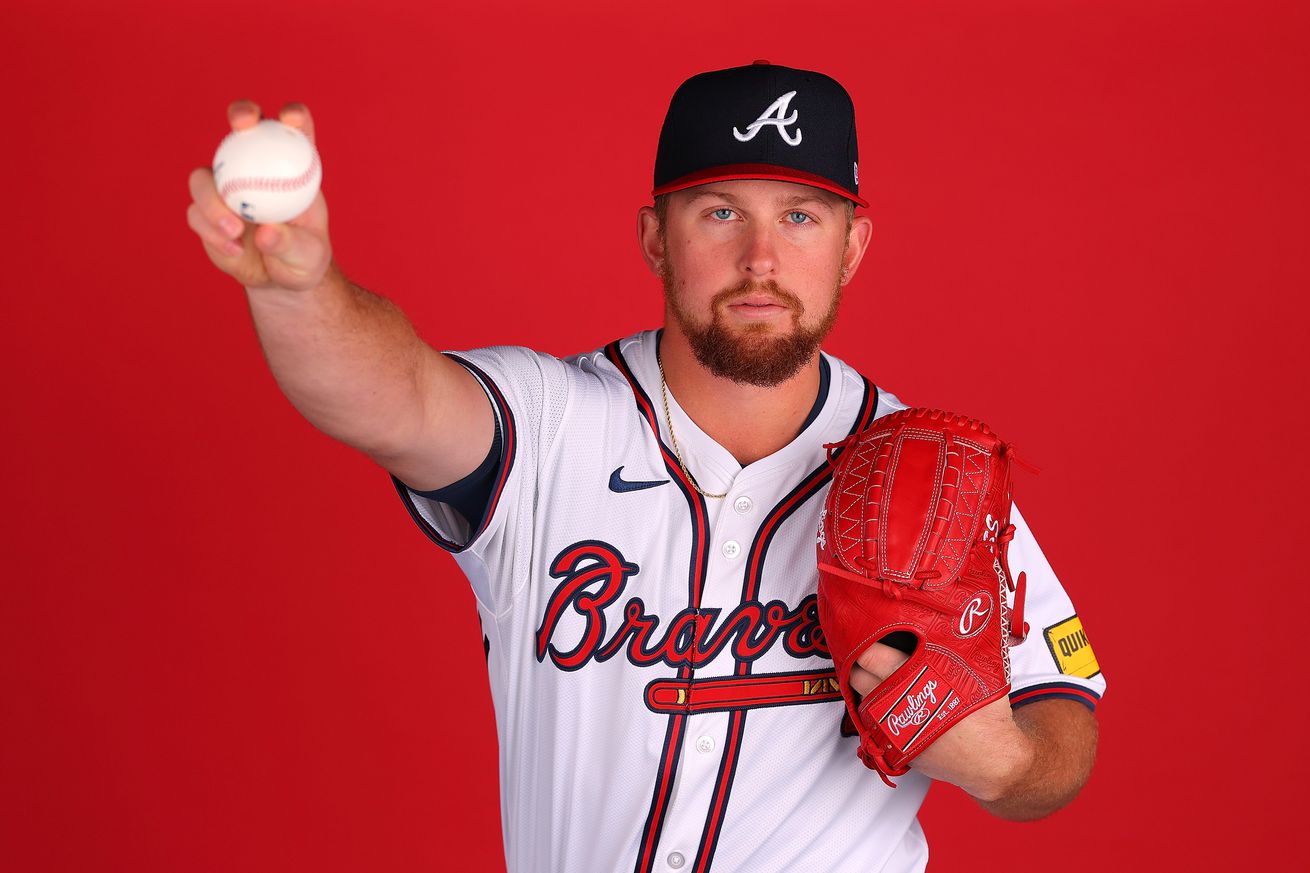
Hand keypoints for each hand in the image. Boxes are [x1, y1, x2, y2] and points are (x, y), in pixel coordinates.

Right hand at [186, 101, 332, 291]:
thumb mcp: (307, 255)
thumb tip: (265, 232)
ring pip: (203, 177)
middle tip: (242, 125)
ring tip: (234, 230)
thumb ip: (290, 242)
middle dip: (242, 114)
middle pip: (243, 125)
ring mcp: (224, 185)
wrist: (278, 277)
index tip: (292, 120)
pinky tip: (234, 250)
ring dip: (213, 200)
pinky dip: (212, 232)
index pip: (295, 129)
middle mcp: (254, 165)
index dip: (294, 116)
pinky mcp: (203, 211)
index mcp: (291, 165)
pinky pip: (197, 214)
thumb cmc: (302, 258)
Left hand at [849, 641, 1033, 800]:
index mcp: (912, 679)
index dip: (864, 640)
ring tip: (878, 675)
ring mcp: (891, 728)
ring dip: (866, 686)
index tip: (864, 631)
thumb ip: (963, 641)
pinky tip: (890, 700)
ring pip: (861, 698)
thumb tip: (967, 610)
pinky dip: (875, 709)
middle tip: (867, 650)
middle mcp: (895, 703)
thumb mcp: (979, 669)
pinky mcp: (893, 746)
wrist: (992, 761)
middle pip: (857, 675)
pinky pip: (871, 722)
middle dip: (860, 662)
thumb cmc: (987, 715)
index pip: (869, 654)